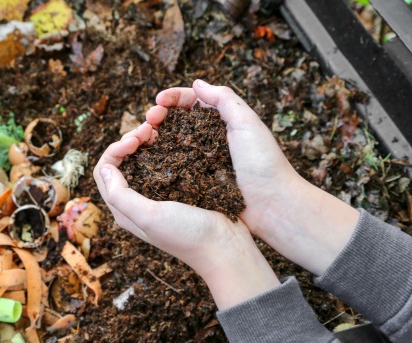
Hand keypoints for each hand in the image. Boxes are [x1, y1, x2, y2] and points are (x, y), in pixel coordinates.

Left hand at [93, 123, 279, 309]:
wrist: (225, 247)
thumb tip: (105, 168)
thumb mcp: (149, 217)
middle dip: (129, 141)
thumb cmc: (187, 235)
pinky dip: (163, 147)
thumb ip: (121, 195)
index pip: (104, 171)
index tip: (135, 139)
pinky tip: (173, 139)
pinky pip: (162, 163)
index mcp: (124, 210)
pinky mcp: (177, 189)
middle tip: (149, 129)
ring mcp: (158, 195)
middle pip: (120, 163)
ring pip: (141, 160)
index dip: (115, 149)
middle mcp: (137, 202)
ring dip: (145, 142)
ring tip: (159, 130)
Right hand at [148, 80, 359, 275]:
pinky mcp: (196, 181)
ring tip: (143, 136)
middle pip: (177, 120)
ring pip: (171, 142)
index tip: (158, 101)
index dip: (173, 98)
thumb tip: (197, 83)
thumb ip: (224, 99)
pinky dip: (159, 159)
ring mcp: (201, 160)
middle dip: (159, 115)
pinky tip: (148, 158)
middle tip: (148, 119)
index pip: (192, 101)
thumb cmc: (263, 163)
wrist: (272, 205)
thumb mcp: (247, 123)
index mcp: (223, 121)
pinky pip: (173, 166)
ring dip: (155, 136)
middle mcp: (209, 138)